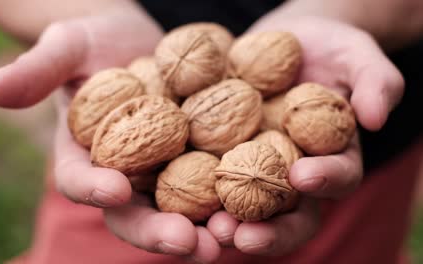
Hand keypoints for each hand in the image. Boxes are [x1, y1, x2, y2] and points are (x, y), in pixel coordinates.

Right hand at [0, 4, 220, 262]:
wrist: (142, 42)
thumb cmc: (98, 44)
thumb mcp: (68, 46)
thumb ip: (39, 69)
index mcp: (87, 157)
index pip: (82, 181)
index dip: (93, 189)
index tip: (113, 190)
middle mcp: (126, 176)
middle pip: (138, 213)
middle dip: (159, 232)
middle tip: (188, 245)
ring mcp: (165, 174)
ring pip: (182, 211)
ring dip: (205, 229)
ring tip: (232, 238)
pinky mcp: (201, 162)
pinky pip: (218, 184)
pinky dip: (236, 198)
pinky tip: (265, 205)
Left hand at [207, 16, 403, 255]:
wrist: (290, 41)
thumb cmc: (330, 49)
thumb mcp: (357, 56)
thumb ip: (375, 82)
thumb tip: (376, 117)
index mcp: (332, 157)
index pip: (336, 178)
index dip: (325, 181)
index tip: (304, 176)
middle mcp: (293, 172)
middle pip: (286, 212)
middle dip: (268, 229)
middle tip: (244, 236)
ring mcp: (256, 166)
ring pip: (245, 205)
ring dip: (228, 222)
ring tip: (210, 229)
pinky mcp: (223, 153)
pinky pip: (208, 173)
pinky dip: (194, 188)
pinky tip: (174, 195)